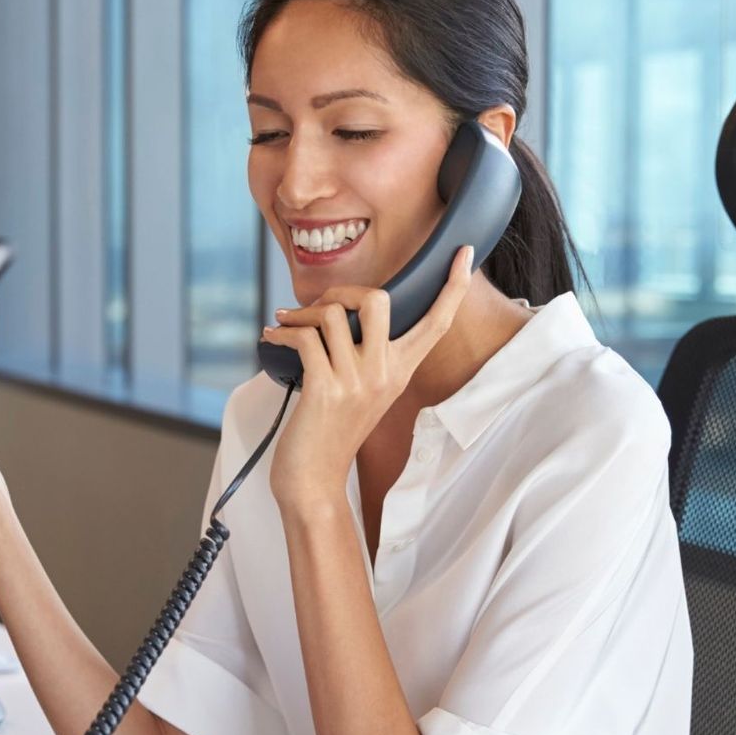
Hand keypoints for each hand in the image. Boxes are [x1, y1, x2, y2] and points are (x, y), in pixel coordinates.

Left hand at [259, 246, 473, 507]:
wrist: (313, 481)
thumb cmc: (331, 433)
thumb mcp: (363, 392)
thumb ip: (366, 355)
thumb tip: (344, 310)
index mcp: (400, 371)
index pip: (436, 323)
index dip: (452, 286)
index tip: (463, 253)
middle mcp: (384, 373)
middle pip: (381, 300)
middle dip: (343, 291)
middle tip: (320, 306)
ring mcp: (356, 382)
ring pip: (335, 314)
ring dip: (302, 312)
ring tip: (287, 322)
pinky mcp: (325, 389)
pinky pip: (305, 337)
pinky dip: (282, 331)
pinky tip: (271, 336)